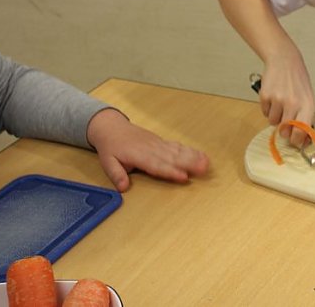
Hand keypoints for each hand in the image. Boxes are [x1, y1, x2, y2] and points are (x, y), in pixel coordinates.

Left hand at [86, 109, 209, 191]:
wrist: (112, 127)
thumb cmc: (111, 146)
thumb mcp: (107, 162)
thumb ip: (116, 174)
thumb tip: (123, 187)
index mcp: (139, 155)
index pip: (157, 165)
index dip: (171, 171)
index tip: (183, 176)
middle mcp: (152, 149)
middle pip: (173, 157)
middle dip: (189, 163)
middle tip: (203, 169)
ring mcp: (158, 144)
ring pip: (178, 151)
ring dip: (193, 156)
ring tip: (206, 162)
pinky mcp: (162, 142)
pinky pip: (177, 146)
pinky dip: (189, 150)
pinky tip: (200, 154)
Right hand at [258, 50, 314, 146]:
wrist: (284, 60)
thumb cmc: (298, 80)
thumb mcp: (307, 97)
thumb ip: (305, 117)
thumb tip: (302, 139)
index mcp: (307, 105)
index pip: (302, 132)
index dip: (297, 140)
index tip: (296, 141)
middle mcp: (293, 103)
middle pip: (285, 131)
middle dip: (285, 130)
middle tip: (286, 122)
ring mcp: (278, 100)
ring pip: (273, 123)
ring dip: (276, 117)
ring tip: (280, 103)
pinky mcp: (265, 96)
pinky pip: (265, 113)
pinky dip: (268, 109)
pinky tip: (274, 97)